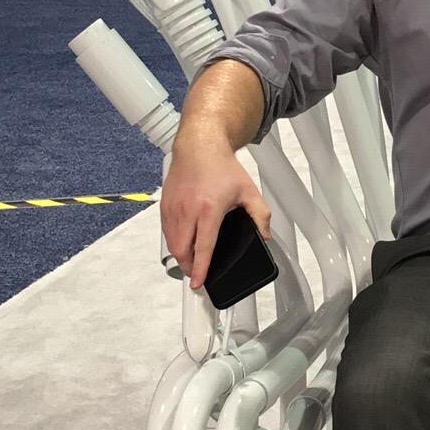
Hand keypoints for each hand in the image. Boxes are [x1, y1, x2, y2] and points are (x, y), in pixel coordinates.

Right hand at [161, 137, 272, 289]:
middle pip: (182, 250)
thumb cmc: (221, 167)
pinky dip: (173, 242)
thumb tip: (265, 236)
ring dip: (180, 257)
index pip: (203, 247)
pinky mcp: (165, 205)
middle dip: (188, 267)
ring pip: (171, 243)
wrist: (199, 146)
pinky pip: (166, 232)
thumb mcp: (249, 191)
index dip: (200, 269)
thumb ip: (261, 216)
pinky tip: (183, 244)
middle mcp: (187, 210)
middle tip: (197, 274)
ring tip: (190, 262)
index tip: (199, 282)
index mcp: (209, 209)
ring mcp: (173, 208)